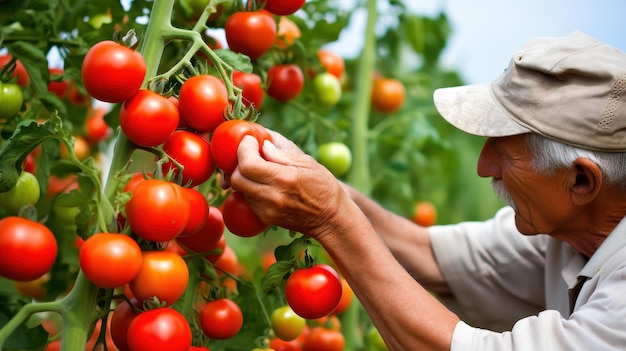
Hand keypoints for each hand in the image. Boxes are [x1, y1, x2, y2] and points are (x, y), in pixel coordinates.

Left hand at [228, 133, 350, 238]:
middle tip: (248, 152)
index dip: (243, 149)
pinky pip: (247, 199)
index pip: (247, 164)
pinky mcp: (265, 218)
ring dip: (243, 174)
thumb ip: (280, 154)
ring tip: (255, 166)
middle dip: (238, 162)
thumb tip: (261, 145)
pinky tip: (261, 181)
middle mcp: (272, 197)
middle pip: (237, 178)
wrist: (330, 218)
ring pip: (239, 189)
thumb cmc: (323, 186)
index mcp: (284, 179)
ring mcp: (267, 210)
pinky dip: (249, 187)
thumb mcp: (306, 162)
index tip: (249, 140)